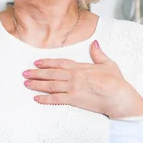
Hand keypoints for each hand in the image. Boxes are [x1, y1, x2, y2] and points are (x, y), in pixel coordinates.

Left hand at [22, 40, 142, 117]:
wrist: (118, 96)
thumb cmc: (116, 81)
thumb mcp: (108, 63)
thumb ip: (98, 54)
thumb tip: (95, 43)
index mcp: (80, 67)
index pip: (59, 63)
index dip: (47, 62)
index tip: (36, 62)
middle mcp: (73, 76)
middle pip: (51, 74)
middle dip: (36, 73)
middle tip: (24, 73)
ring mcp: (72, 88)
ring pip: (50, 85)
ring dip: (37, 84)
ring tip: (26, 84)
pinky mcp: (73, 100)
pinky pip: (56, 99)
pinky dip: (45, 99)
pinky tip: (36, 98)